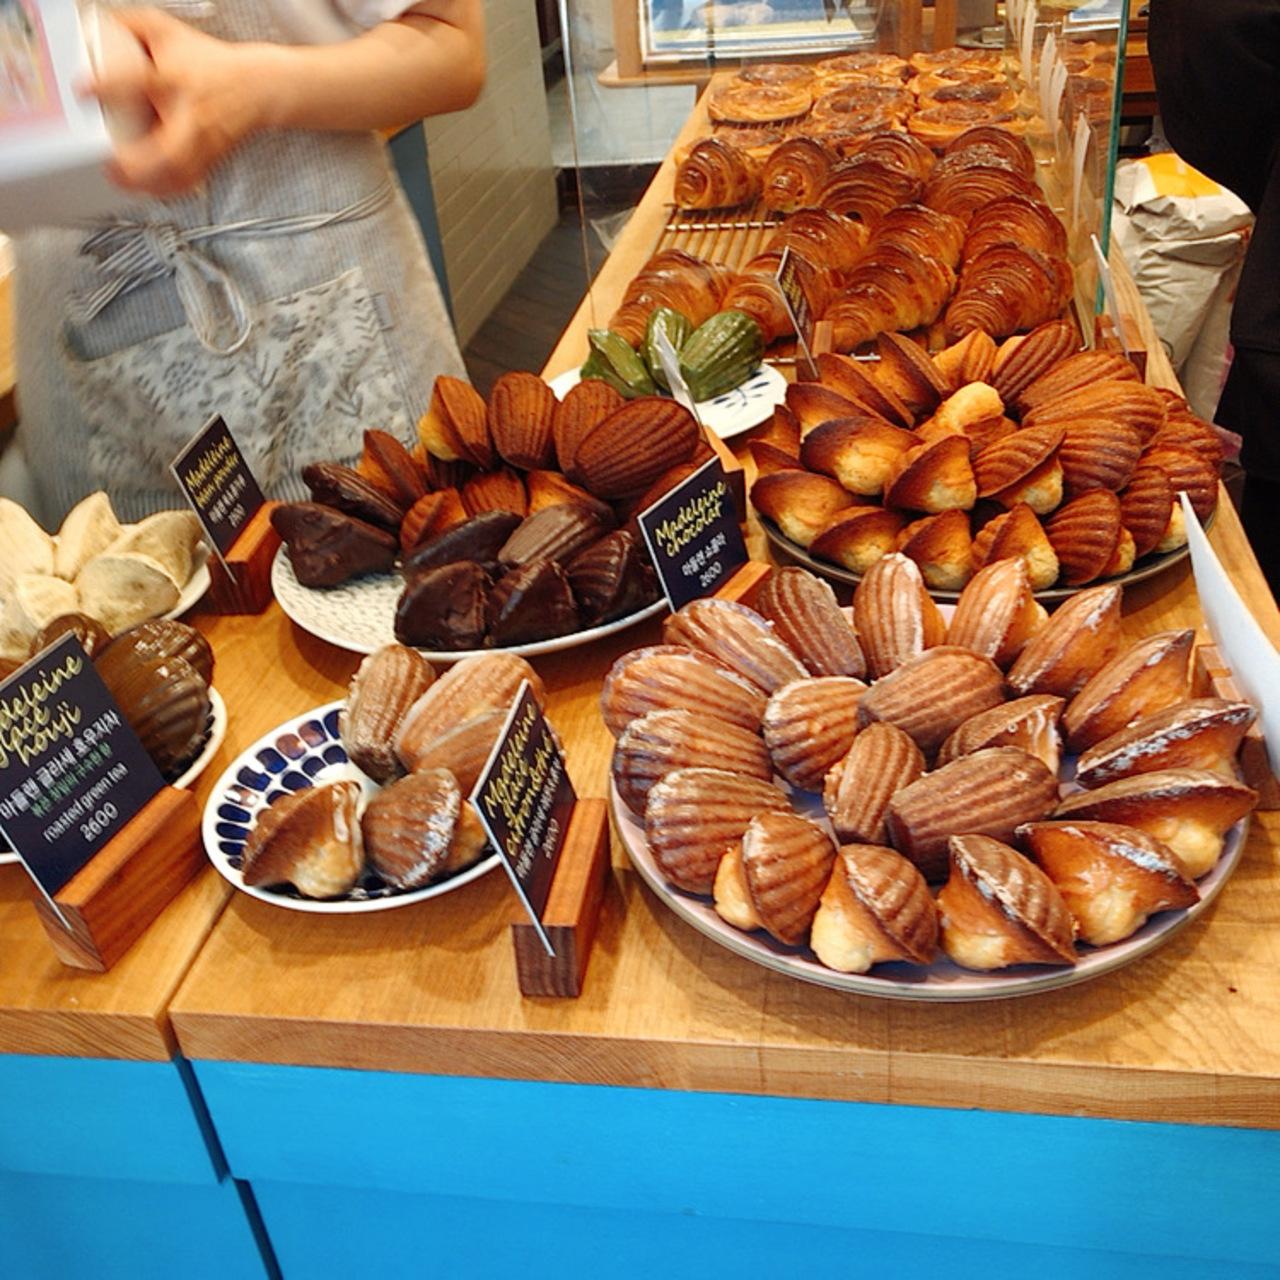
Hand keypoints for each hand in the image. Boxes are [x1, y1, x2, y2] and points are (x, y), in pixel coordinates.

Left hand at [91, 8, 269, 197]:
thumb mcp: (168, 32)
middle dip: (135, 164)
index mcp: (175, 81)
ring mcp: (202, 144)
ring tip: (121, 182)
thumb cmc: (210, 63)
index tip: (82, 90)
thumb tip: (95, 28)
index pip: (140, 81)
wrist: (256, 89)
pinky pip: (187, 184)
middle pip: (166, 150)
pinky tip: (149, 189)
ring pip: (178, 176)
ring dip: (149, 185)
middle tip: (108, 165)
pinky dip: (166, 192)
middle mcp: (190, 118)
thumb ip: (129, 26)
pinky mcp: (209, 160)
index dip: (108, 86)